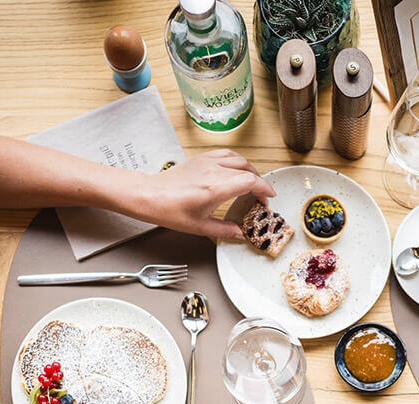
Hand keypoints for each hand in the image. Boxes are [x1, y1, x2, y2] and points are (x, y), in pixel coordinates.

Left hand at [131, 149, 274, 239]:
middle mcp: (213, 172)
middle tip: (260, 195)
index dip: (265, 188)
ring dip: (250, 170)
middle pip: (248, 170)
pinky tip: (236, 169)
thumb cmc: (169, 210)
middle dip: (259, 182)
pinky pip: (226, 154)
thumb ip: (224, 230)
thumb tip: (240, 233)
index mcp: (215, 189)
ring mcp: (207, 162)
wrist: (149, 195)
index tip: (269, 197)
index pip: (250, 181)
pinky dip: (236, 161)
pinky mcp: (200, 158)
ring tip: (252, 182)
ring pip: (239, 159)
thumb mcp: (200, 227)